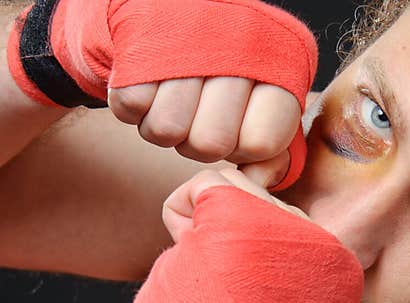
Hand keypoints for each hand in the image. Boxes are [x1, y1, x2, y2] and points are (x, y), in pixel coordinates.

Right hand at [9, 0, 317, 189]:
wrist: (178, 5)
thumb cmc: (228, 65)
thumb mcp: (264, 96)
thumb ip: (269, 143)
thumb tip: (256, 180)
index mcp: (278, 61)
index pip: (260, 143)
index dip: (241, 146)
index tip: (237, 125)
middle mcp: (237, 46)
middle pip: (210, 144)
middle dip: (198, 141)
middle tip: (198, 113)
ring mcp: (187, 43)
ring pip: (166, 131)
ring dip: (164, 125)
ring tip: (172, 97)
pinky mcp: (140, 41)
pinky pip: (131, 107)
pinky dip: (134, 106)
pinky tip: (150, 85)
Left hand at [29, 176, 362, 302]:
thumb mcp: (264, 302)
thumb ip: (274, 252)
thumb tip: (256, 186)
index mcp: (336, 274)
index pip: (283, 221)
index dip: (244, 254)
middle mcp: (327, 248)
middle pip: (255, 200)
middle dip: (221, 239)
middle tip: (222, 298)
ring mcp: (291, 228)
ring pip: (228, 186)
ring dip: (201, 233)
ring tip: (209, 286)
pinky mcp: (248, 217)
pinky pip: (202, 184)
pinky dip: (180, 219)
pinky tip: (192, 264)